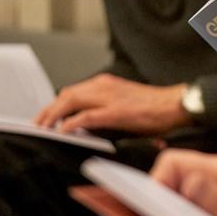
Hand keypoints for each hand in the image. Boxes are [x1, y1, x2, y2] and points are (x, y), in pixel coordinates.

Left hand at [34, 73, 190, 134]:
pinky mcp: (116, 112)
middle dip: (49, 109)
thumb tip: (90, 123)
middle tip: (39, 123)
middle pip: (67, 94)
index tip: (48, 115)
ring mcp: (109, 98)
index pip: (74, 90)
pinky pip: (85, 117)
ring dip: (53, 115)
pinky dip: (70, 123)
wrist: (177, 104)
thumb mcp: (127, 101)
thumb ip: (108, 107)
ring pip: (70, 101)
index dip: (57, 103)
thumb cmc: (158, 107)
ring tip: (45, 127)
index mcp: (108, 84)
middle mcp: (105, 86)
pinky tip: (63, 131)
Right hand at [148, 149, 216, 215]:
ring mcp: (212, 191)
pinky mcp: (211, 207)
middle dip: (155, 209)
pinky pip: (182, 212)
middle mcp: (215, 176)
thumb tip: (189, 183)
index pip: (172, 163)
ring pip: (172, 198)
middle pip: (168, 180)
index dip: (155, 185)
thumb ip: (216, 203)